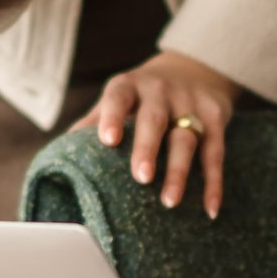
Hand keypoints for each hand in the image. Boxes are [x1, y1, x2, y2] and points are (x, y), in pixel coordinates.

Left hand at [85, 51, 239, 214]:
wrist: (193, 69)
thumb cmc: (142, 96)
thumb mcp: (118, 99)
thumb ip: (93, 122)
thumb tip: (60, 156)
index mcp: (130, 86)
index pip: (118, 97)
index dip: (112, 117)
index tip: (108, 141)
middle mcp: (161, 91)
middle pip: (154, 119)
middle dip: (147, 147)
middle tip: (141, 177)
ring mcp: (191, 103)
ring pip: (186, 138)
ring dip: (179, 171)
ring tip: (169, 201)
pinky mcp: (216, 117)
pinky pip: (216, 152)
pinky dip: (214, 182)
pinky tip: (209, 208)